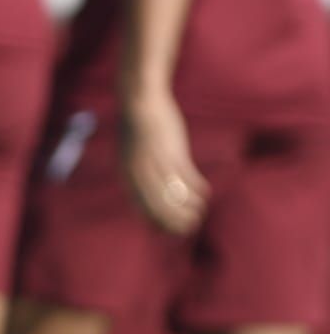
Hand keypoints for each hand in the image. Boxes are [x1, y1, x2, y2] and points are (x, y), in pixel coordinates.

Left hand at [120, 90, 208, 234]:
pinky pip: (189, 179)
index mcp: (126, 174)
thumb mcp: (131, 155)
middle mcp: (139, 172)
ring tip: (200, 211)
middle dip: (176, 221)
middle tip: (191, 226)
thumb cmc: (137, 129)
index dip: (157, 223)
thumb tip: (148, 192)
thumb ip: (136, 173)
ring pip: (176, 196)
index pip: (141, 208)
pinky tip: (205, 193)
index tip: (170, 232)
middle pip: (160, 207)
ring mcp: (155, 163)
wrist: (140, 101)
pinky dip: (198, 189)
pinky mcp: (172, 152)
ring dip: (191, 207)